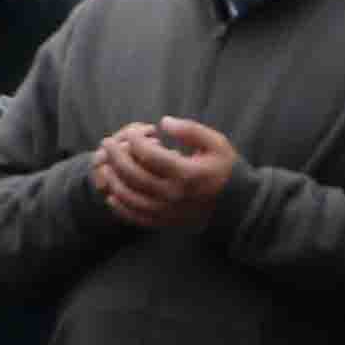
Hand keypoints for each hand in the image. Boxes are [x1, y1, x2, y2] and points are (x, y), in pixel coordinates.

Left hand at [89, 116, 235, 231]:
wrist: (237, 205)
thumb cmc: (226, 170)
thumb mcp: (216, 143)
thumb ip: (190, 130)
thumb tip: (163, 122)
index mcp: (186, 173)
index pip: (149, 154)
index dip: (135, 140)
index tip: (133, 132)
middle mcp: (173, 194)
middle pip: (133, 175)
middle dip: (116, 157)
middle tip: (107, 143)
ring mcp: (167, 212)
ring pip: (130, 197)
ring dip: (113, 180)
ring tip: (107, 165)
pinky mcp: (165, 223)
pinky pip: (136, 217)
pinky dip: (120, 207)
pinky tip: (113, 195)